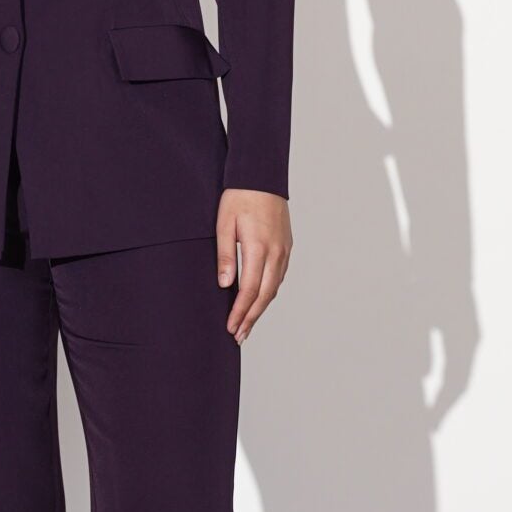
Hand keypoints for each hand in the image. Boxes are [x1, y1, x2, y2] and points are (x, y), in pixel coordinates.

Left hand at [215, 190, 290, 342]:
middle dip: (251, 318)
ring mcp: (284, 250)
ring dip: (261, 308)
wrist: (262, 176)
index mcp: (259, 247)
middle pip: (265, 295)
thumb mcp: (224, 224)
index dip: (240, 312)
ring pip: (274, 288)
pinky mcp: (287, 246)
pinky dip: (269, 292)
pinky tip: (260, 300)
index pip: (249, 290)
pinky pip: (279, 276)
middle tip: (239, 336)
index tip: (231, 327)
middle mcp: (276, 252)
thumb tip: (225, 285)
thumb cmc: (239, 197)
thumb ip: (225, 256)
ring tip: (248, 324)